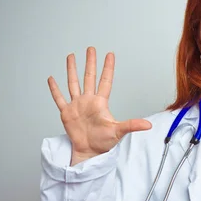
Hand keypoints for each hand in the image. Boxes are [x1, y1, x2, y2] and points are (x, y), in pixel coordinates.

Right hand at [47, 47, 151, 164]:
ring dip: (72, 70)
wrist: (89, 152)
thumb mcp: (119, 132)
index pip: (105, 81)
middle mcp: (88, 101)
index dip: (107, 68)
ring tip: (71, 56)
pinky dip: (55, 89)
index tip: (109, 54)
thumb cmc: (104, 143)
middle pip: (89, 77)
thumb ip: (132, 125)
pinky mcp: (67, 113)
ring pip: (73, 83)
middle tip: (91, 49)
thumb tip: (148, 125)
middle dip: (90, 63)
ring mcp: (77, 105)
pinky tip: (52, 79)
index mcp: (100, 103)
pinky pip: (59, 98)